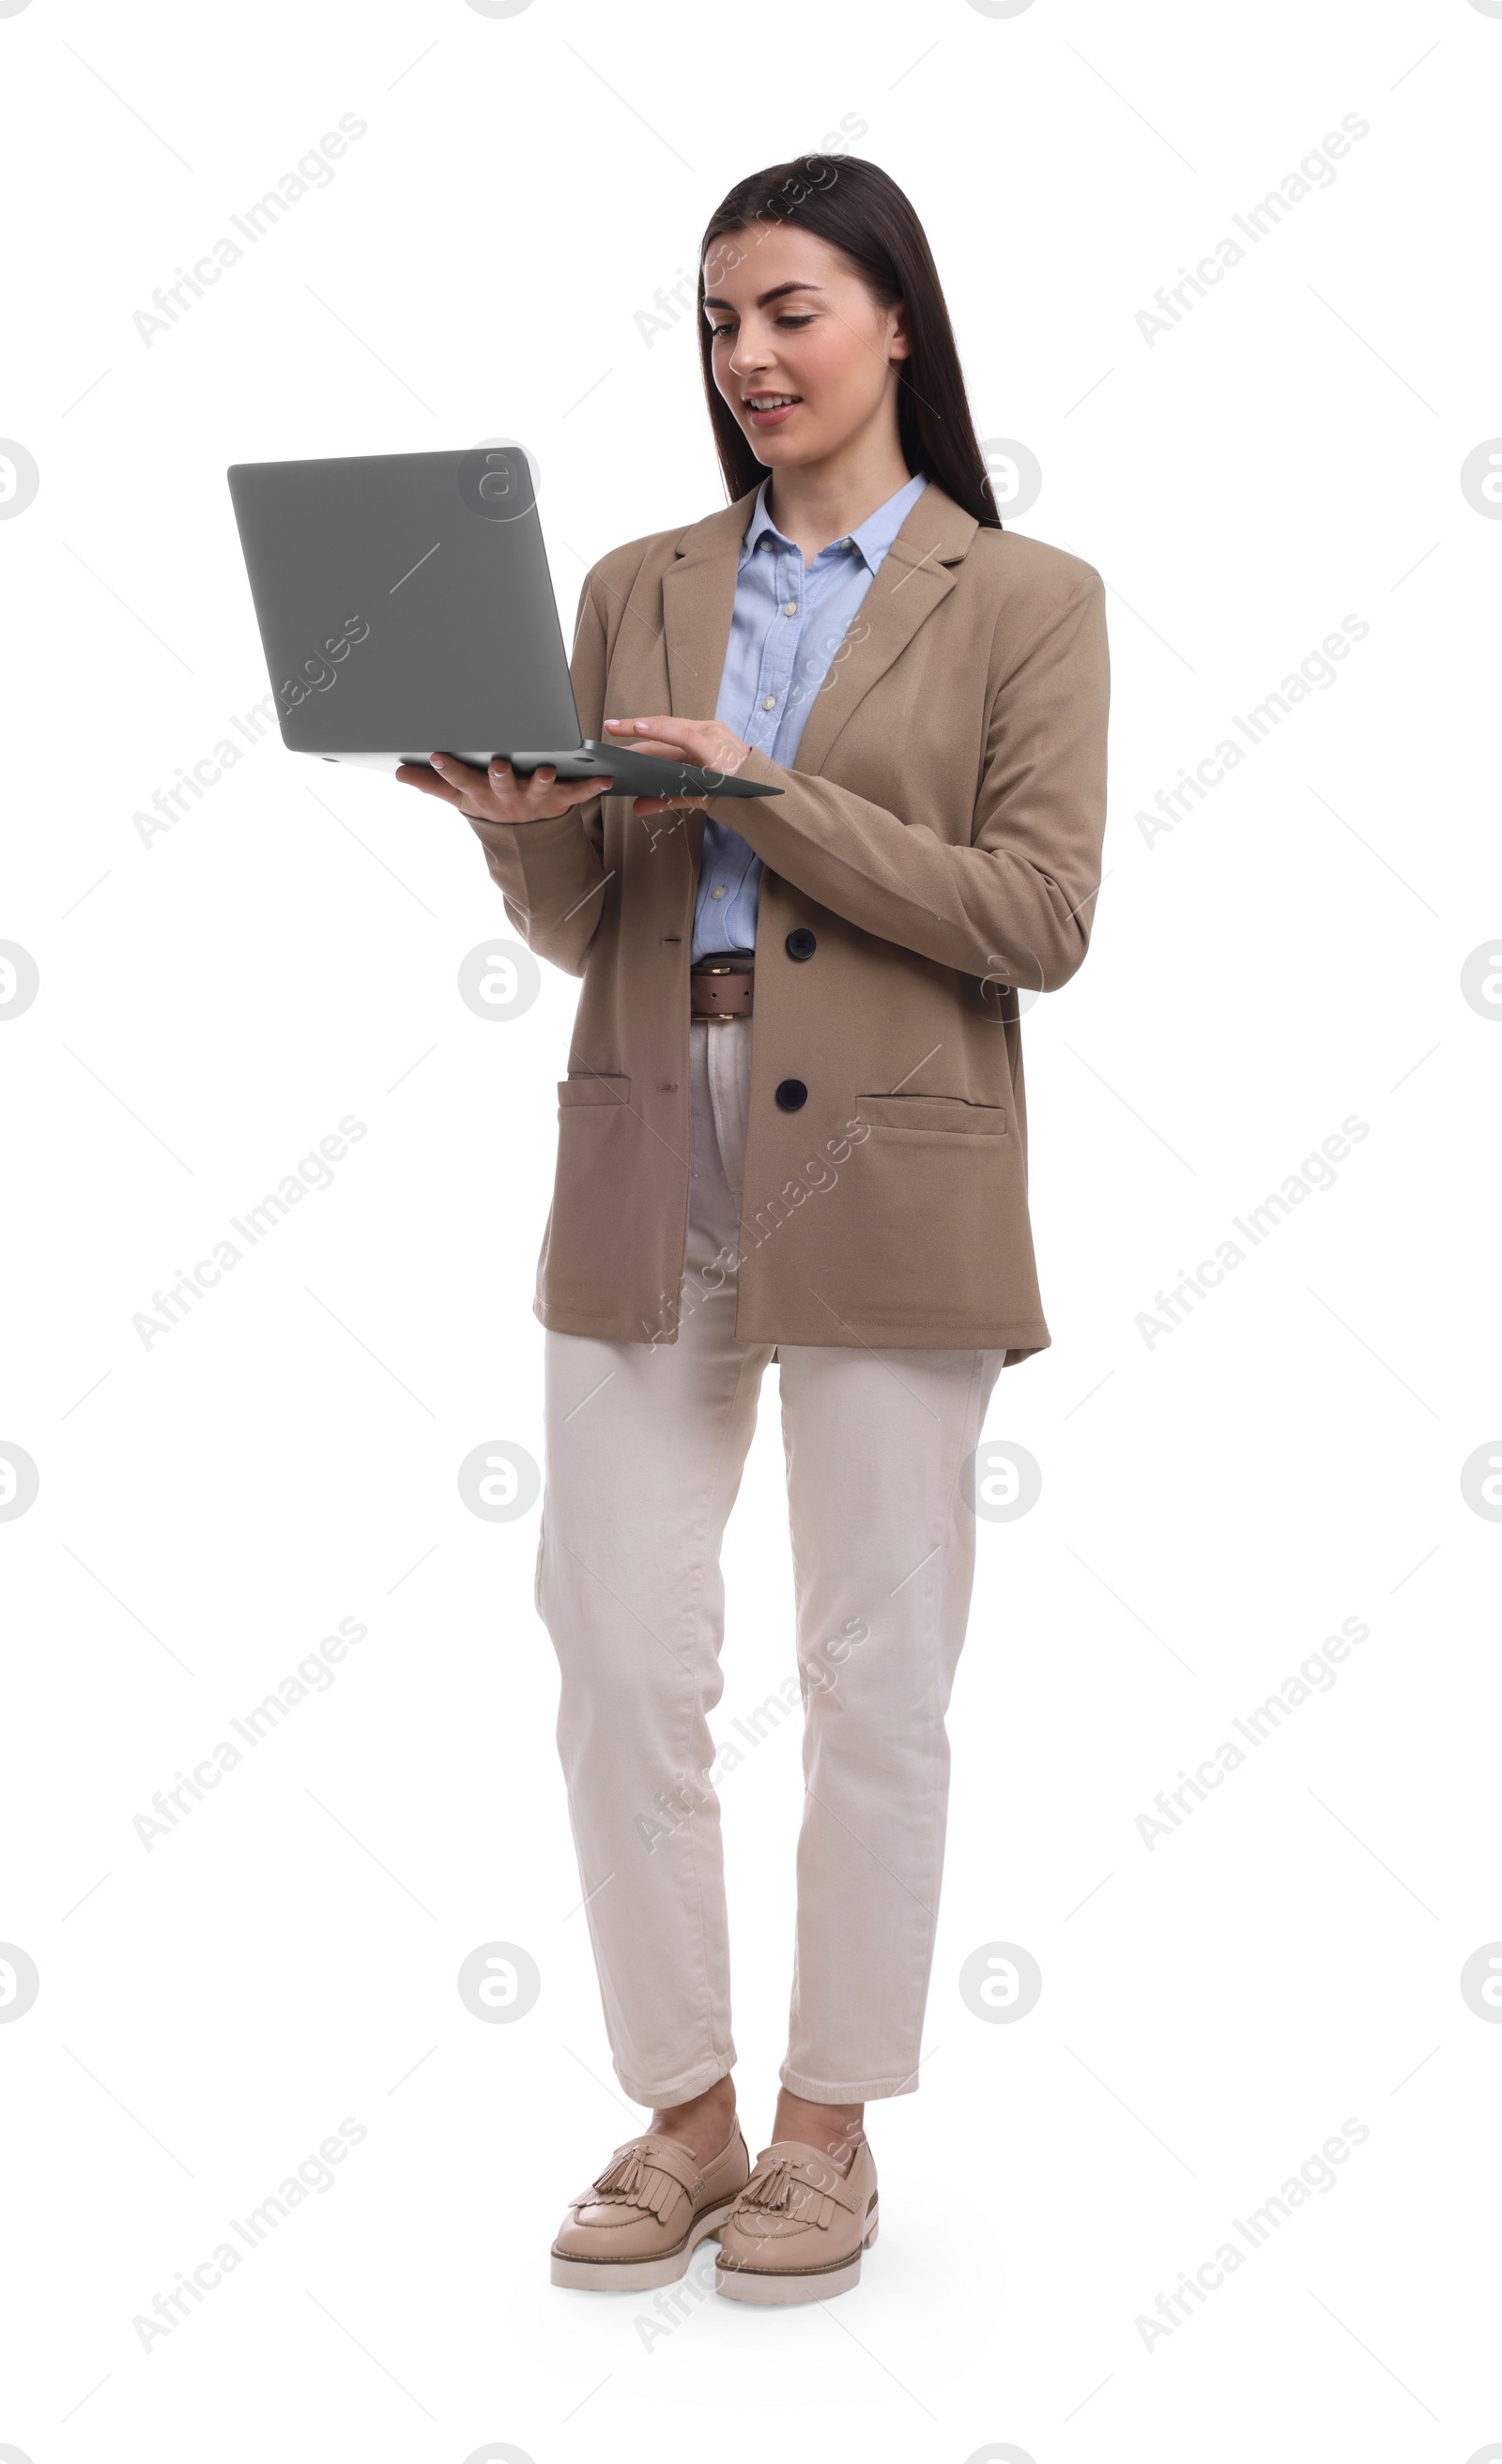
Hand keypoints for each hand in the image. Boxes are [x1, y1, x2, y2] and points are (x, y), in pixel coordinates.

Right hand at [396, 752, 609, 825]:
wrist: (524, 837)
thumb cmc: (488, 803)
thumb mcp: (459, 797)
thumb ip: (431, 784)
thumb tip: (398, 773)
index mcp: (481, 793)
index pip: (460, 782)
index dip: (449, 770)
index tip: (438, 755)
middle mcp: (507, 797)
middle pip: (501, 785)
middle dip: (500, 776)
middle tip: (497, 764)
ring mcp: (535, 799)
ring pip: (539, 788)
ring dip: (544, 780)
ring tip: (549, 770)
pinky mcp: (560, 800)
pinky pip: (577, 794)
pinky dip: (591, 787)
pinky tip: (605, 779)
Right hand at [602, 714, 753, 814]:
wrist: (757, 781)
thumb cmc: (732, 792)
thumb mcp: (702, 800)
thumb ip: (668, 801)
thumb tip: (637, 808)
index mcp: (717, 754)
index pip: (685, 738)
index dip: (659, 733)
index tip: (637, 728)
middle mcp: (713, 734)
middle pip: (669, 727)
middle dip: (637, 729)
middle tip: (610, 729)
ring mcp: (710, 728)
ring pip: (670, 725)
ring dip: (643, 728)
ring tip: (617, 729)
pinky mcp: (705, 727)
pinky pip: (676, 728)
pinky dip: (657, 733)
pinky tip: (637, 734)